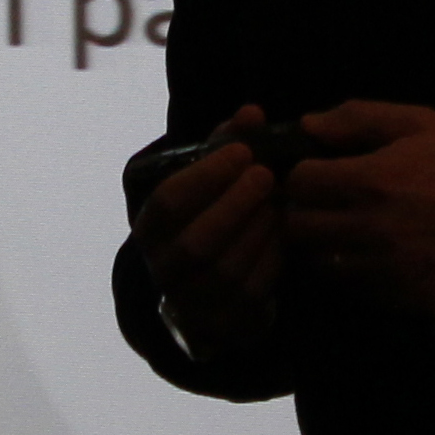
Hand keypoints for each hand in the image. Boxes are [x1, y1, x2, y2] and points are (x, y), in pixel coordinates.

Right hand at [133, 107, 283, 360]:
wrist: (208, 288)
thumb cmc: (208, 214)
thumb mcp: (207, 177)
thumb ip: (226, 143)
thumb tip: (252, 113)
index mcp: (150, 230)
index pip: (168, 202)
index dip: (207, 174)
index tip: (243, 150)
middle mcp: (165, 269)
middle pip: (198, 240)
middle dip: (237, 203)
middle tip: (267, 174)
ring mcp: (195, 301)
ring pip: (227, 267)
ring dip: (258, 228)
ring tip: (278, 199)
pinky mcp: (227, 321)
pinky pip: (253, 289)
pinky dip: (272, 254)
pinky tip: (285, 228)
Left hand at [282, 101, 434, 316]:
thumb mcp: (423, 125)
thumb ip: (362, 118)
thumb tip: (310, 123)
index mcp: (368, 180)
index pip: (299, 181)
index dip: (300, 173)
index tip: (313, 169)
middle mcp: (363, 228)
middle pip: (298, 225)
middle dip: (302, 210)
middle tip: (320, 201)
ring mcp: (376, 268)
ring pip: (317, 260)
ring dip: (321, 243)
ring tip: (341, 228)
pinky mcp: (392, 297)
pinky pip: (349, 286)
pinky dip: (347, 270)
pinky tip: (368, 253)